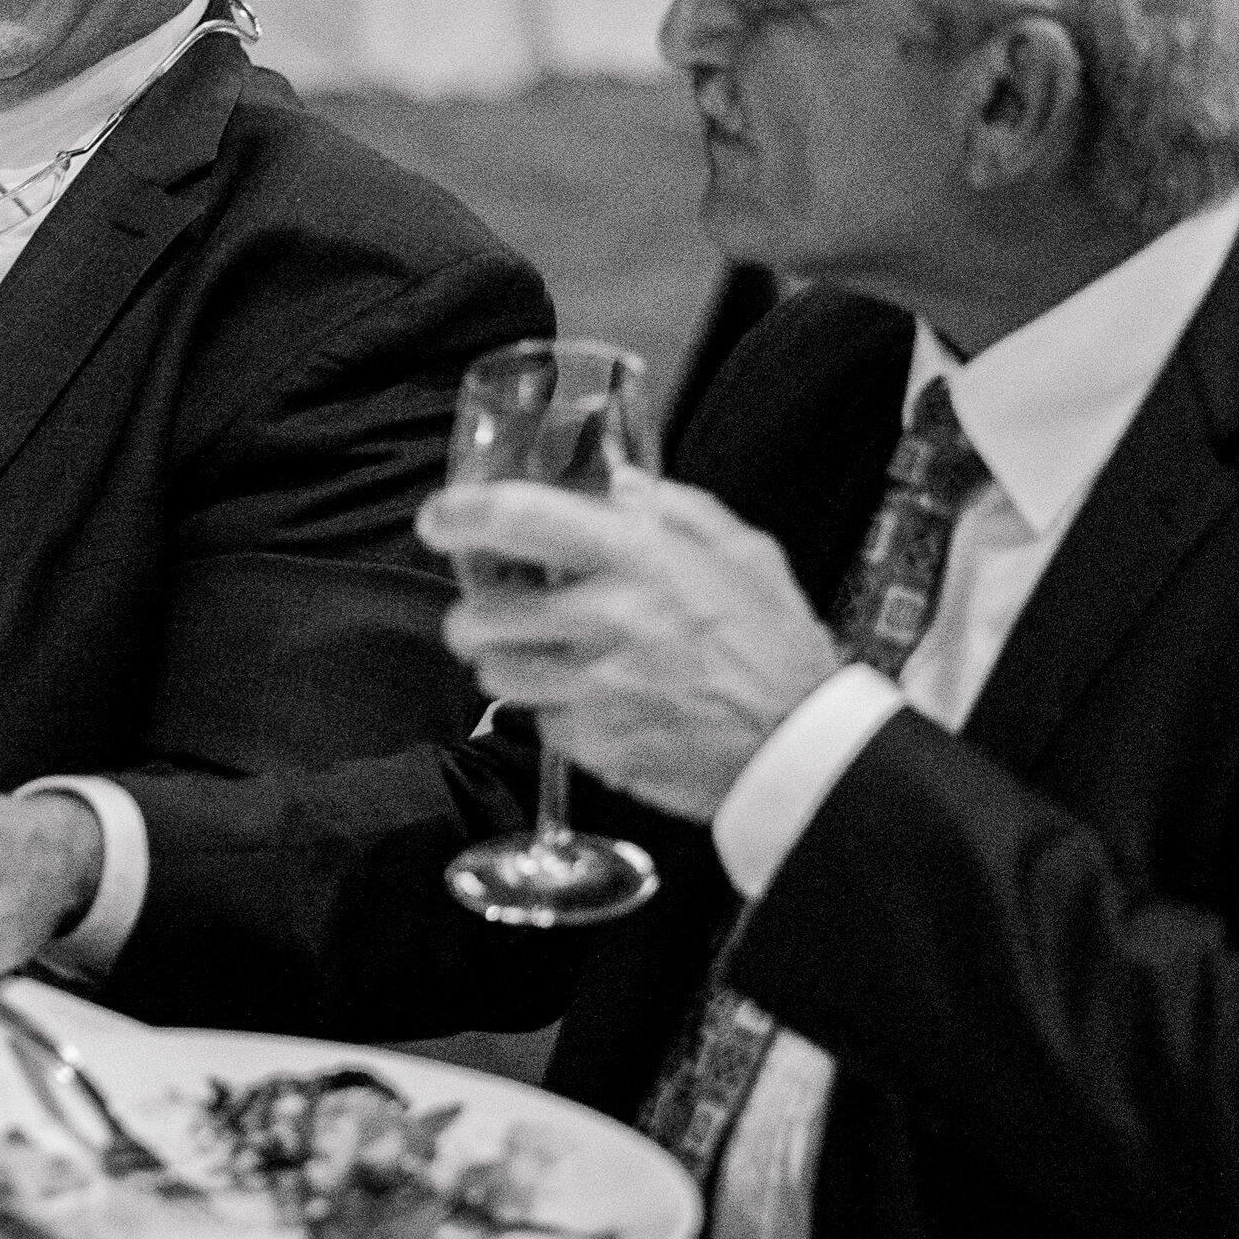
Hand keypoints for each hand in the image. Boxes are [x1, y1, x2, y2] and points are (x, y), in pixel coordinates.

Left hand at [418, 477, 838, 821]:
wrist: (801, 752)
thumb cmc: (778, 646)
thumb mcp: (745, 554)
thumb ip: (677, 510)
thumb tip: (620, 486)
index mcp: (640, 559)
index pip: (522, 519)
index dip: (463, 514)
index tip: (436, 517)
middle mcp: (606, 620)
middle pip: (483, 614)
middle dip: (470, 613)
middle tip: (485, 612)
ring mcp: (595, 690)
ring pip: (497, 673)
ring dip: (503, 663)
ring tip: (533, 658)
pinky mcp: (595, 746)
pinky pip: (541, 722)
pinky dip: (552, 712)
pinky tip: (588, 703)